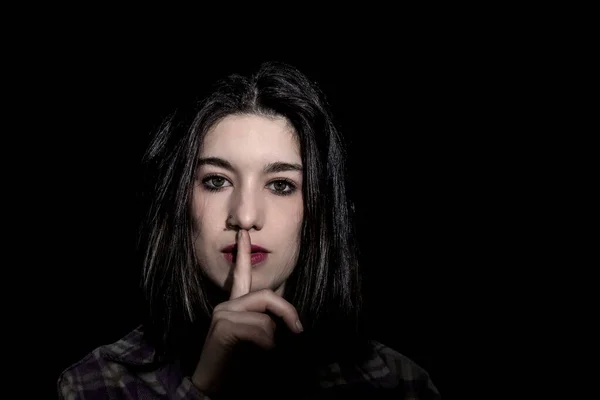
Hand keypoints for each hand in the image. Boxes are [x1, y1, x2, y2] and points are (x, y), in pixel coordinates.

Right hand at [191, 230, 303, 393]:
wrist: (212, 387)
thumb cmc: (237, 366)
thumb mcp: (260, 341)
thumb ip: (269, 323)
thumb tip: (290, 317)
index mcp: (234, 306)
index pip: (241, 276)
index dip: (244, 254)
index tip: (244, 233)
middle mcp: (227, 306)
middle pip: (266, 296)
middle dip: (288, 313)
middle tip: (299, 331)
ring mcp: (223, 315)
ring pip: (265, 318)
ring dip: (272, 341)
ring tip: (260, 355)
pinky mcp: (223, 327)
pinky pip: (259, 330)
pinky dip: (266, 347)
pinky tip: (252, 357)